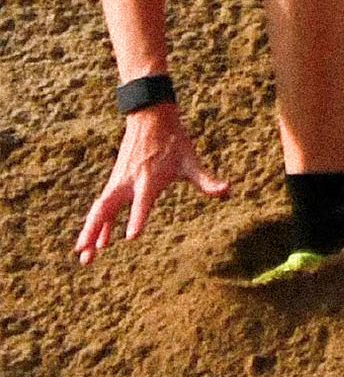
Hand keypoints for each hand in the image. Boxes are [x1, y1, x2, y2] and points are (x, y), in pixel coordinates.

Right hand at [76, 105, 229, 262]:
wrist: (151, 118)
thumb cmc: (174, 141)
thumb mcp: (191, 160)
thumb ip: (205, 179)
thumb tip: (228, 190)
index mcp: (149, 178)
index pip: (142, 202)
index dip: (137, 218)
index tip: (131, 238)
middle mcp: (129, 183)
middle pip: (106, 210)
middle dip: (95, 232)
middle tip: (86, 255)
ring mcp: (118, 183)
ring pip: (99, 211)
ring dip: (90, 232)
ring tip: (83, 258)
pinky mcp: (115, 184)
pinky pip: (103, 208)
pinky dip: (99, 225)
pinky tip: (98, 245)